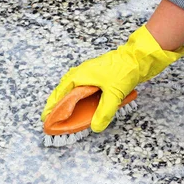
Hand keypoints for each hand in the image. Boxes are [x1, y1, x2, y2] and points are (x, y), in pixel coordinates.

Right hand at [41, 26, 183, 131]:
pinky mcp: (96, 76)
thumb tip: (95, 127)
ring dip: (67, 101)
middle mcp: (80, 74)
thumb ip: (104, 111)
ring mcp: (88, 74)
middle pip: (63, 91)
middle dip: (57, 105)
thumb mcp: (114, 94)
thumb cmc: (124, 70)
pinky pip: (81, 88)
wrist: (137, 57)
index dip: (52, 108)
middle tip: (52, 119)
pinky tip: (81, 105)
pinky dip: (77, 97)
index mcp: (79, 76)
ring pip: (71, 89)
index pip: (60, 94)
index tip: (46, 119)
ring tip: (64, 114)